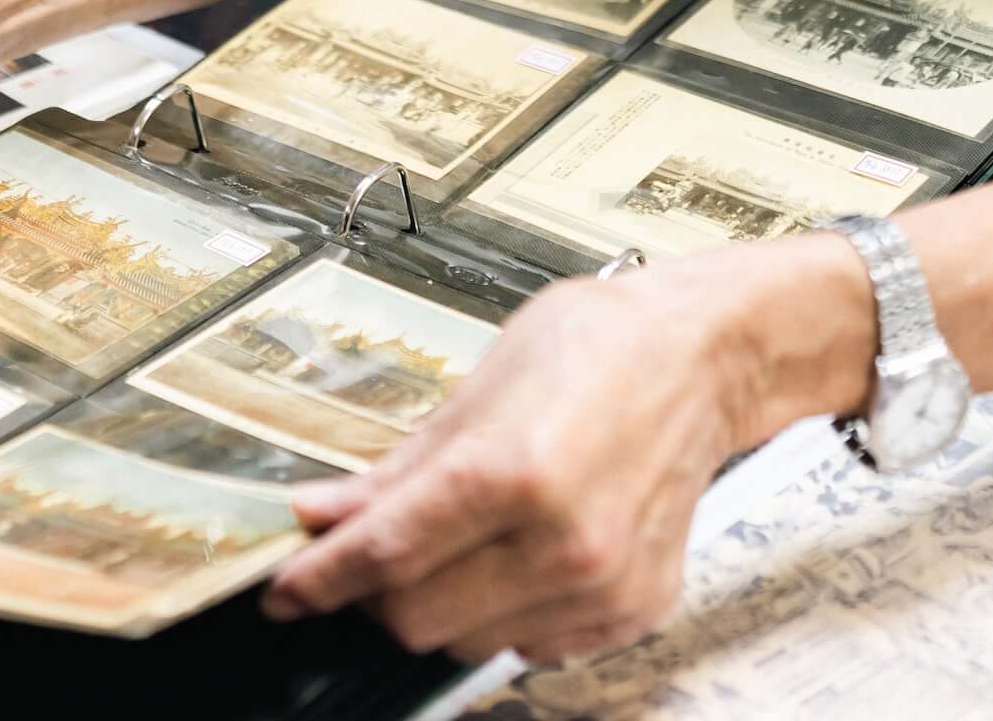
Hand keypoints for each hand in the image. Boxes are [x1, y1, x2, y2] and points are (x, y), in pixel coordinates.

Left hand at [261, 247, 818, 664]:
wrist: (708, 357)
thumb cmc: (598, 347)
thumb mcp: (481, 386)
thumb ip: (397, 468)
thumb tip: (320, 515)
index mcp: (512, 471)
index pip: (383, 556)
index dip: (318, 579)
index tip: (285, 592)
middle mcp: (561, 542)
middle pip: (414, 617)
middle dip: (379, 589)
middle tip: (382, 546)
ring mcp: (602, 585)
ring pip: (468, 642)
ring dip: (445, 603)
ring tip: (471, 538)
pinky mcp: (633, 609)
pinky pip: (532, 645)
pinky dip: (508, 612)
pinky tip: (525, 554)